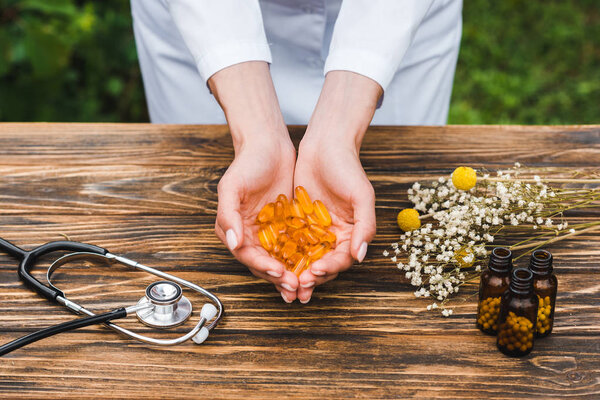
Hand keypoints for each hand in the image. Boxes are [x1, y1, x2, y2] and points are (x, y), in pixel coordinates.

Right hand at [215, 136, 300, 301]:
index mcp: (234, 229)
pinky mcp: (287, 225)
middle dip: (280, 277)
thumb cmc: (247, 163)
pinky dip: (303, 257)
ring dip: (292, 273)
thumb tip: (233, 243)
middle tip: (296, 288)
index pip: (248, 255)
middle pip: (265, 263)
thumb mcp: (232, 186)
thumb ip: (229, 215)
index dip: (263, 267)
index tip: (278, 273)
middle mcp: (251, 234)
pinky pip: (295, 245)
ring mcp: (270, 230)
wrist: (269, 144)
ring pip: (281, 259)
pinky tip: (315, 265)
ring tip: (306, 285)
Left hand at [292, 71, 380, 302]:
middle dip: (310, 277)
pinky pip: (289, 241)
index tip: (315, 273)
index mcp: (352, 233)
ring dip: (295, 271)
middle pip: (322, 264)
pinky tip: (272, 261)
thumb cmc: (348, 168)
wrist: (325, 144)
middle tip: (296, 286)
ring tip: (284, 282)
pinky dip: (283, 253)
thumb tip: (360, 256)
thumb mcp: (362, 196)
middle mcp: (334, 235)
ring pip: (304, 257)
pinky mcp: (297, 221)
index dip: (329, 269)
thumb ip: (365, 226)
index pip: (341, 259)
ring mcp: (314, 229)